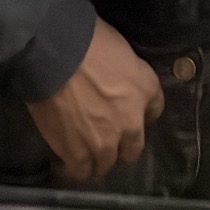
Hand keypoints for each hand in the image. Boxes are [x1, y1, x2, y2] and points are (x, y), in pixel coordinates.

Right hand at [27, 15, 163, 180]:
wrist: (55, 53)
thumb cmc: (87, 38)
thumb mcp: (120, 47)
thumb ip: (125, 71)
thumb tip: (115, 77)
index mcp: (145, 88)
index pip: (155, 108)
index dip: (141, 110)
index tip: (128, 108)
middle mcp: (132, 122)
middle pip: (134, 146)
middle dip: (122, 141)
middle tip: (105, 129)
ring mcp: (106, 142)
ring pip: (108, 163)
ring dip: (99, 156)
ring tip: (85, 146)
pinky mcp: (79, 154)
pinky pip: (82, 171)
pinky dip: (77, 165)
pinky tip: (69, 156)